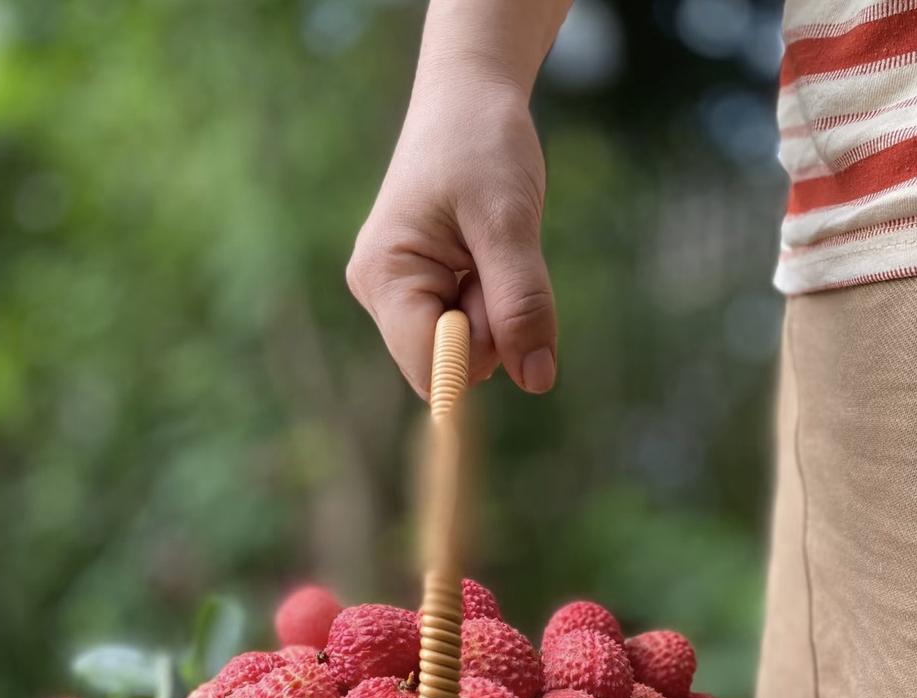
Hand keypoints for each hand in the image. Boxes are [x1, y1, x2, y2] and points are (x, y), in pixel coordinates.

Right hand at [347, 75, 556, 397]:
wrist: (469, 97)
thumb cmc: (481, 144)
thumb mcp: (509, 222)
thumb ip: (522, 303)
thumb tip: (537, 380)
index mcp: (384, 276)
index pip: (430, 366)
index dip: (481, 355)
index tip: (506, 304)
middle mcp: (379, 293)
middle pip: (447, 363)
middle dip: (490, 329)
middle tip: (499, 259)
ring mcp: (397, 295)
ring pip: (462, 348)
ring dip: (494, 314)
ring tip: (490, 251)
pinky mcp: (420, 291)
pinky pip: (466, 327)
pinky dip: (490, 304)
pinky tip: (484, 258)